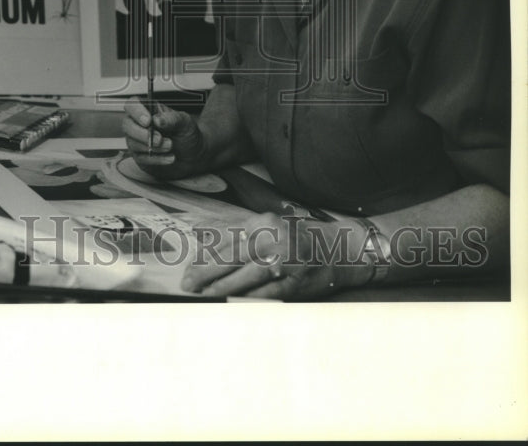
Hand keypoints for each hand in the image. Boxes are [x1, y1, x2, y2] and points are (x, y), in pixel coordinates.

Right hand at [123, 97, 208, 178]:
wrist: (192, 154)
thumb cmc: (186, 133)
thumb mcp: (185, 122)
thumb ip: (172, 119)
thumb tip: (157, 120)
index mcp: (149, 109)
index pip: (132, 105)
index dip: (136, 111)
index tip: (148, 121)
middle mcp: (139, 124)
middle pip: (127, 125)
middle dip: (143, 134)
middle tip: (160, 139)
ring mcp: (137, 141)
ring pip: (133, 143)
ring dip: (154, 147)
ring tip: (170, 146)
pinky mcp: (140, 156)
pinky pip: (142, 158)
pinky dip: (157, 159)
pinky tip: (170, 157)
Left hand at [181, 212, 373, 299]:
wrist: (338, 250)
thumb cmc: (296, 239)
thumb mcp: (268, 228)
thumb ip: (239, 235)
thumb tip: (204, 241)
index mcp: (264, 223)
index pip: (227, 240)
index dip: (205, 256)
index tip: (188, 268)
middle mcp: (274, 239)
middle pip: (233, 257)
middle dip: (206, 273)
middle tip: (188, 284)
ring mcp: (285, 261)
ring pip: (247, 277)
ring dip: (222, 288)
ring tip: (204, 295)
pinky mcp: (295, 282)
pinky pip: (267, 294)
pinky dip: (248, 300)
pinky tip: (232, 304)